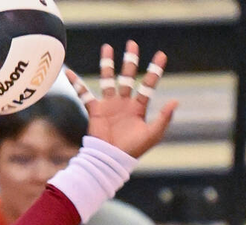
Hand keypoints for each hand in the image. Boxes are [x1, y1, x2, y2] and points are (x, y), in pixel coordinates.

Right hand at [65, 41, 176, 159]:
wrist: (110, 160)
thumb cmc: (133, 150)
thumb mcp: (153, 134)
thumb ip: (164, 118)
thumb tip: (176, 100)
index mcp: (138, 107)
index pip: (148, 85)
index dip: (155, 70)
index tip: (161, 54)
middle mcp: (124, 103)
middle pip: (127, 76)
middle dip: (130, 60)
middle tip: (132, 44)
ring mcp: (109, 105)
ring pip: (108, 79)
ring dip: (107, 64)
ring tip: (107, 47)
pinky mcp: (95, 110)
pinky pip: (84, 94)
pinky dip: (76, 83)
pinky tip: (69, 72)